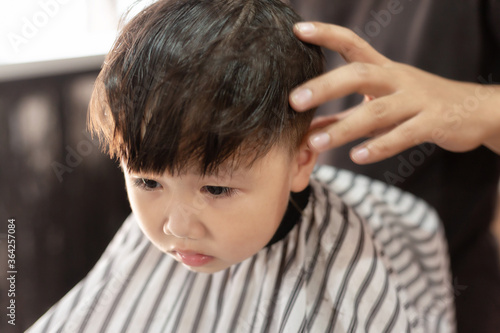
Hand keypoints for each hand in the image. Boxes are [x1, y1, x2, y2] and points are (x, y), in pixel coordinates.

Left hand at [289, 22, 499, 163]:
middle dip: (325, 86)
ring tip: (316, 142)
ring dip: (344, 128)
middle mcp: (397, 79)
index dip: (326, 34)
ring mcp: (416, 100)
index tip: (298, 29)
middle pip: (359, 74)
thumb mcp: (381, 105)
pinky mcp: (433, 123)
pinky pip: (404, 135)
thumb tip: (310, 127)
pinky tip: (357, 156)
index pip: (352, 44)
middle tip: (294, 100)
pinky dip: (379, 146)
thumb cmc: (418, 105)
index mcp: (383, 69)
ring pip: (377, 110)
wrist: (474, 110)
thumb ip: (345, 117)